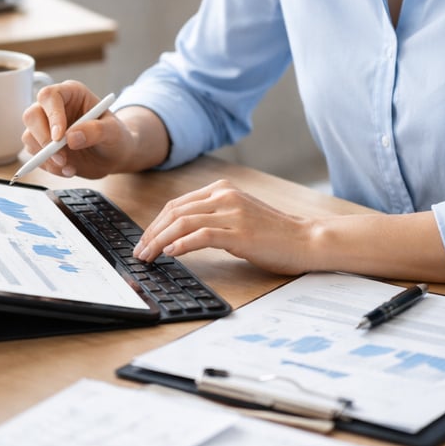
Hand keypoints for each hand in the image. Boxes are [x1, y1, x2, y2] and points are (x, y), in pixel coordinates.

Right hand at [21, 80, 133, 178]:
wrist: (114, 155)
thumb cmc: (115, 137)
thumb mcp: (114, 132)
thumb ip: (96, 131)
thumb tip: (71, 137)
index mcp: (71, 93)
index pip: (50, 96)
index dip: (51, 115)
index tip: (60, 137)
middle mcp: (54, 107)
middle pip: (32, 115)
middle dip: (44, 140)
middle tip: (61, 158)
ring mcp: (46, 126)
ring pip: (29, 137)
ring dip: (46, 157)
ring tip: (69, 166)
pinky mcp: (42, 145)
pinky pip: (34, 155)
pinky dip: (48, 166)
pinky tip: (68, 169)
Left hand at [133, 179, 316, 275]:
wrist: (305, 239)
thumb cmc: (273, 233)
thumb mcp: (238, 215)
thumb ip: (212, 217)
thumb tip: (177, 235)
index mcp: (222, 189)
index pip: (177, 204)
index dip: (155, 223)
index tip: (144, 240)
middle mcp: (225, 196)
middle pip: (175, 211)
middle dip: (151, 233)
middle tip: (139, 251)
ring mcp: (232, 213)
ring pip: (183, 223)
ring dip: (159, 241)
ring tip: (148, 256)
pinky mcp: (239, 232)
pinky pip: (201, 236)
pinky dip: (181, 244)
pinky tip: (171, 253)